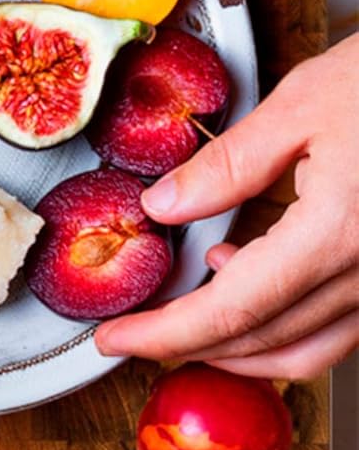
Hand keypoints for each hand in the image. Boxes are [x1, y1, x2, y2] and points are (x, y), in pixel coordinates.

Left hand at [97, 32, 358, 378]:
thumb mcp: (309, 100)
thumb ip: (230, 164)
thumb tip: (164, 205)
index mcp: (340, 235)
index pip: (228, 314)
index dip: (161, 335)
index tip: (114, 339)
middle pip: (263, 343)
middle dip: (190, 345)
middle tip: (137, 330)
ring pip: (308, 349)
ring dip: (241, 345)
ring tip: (188, 306)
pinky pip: (342, 325)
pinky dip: (288, 322)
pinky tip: (252, 274)